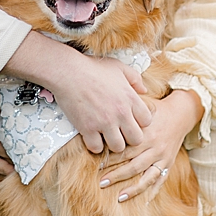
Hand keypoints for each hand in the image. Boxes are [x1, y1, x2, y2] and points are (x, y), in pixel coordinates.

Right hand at [2, 31, 151, 152]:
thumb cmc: (93, 68)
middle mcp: (121, 113)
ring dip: (113, 143)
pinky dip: (95, 145)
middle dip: (130, 137)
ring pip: (118, 147)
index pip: (147, 121)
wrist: (68, 72)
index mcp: (131, 98)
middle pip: (136, 139)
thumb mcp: (119, 67)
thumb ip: (135, 78)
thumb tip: (144, 90)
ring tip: (106, 135)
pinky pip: (97, 148)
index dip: (139, 122)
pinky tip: (92, 136)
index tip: (130, 120)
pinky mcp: (88, 128)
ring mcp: (104, 122)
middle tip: (120, 131)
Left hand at [99, 88, 201, 201]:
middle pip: (133, 166)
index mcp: (146, 135)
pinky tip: (144, 202)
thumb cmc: (156, 110)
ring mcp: (163, 158)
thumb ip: (128, 112)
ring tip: (119, 197)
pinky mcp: (169, 164)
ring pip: (146, 177)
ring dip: (133, 189)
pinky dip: (152, 192)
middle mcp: (155, 148)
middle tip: (101, 182)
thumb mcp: (143, 107)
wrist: (181, 114)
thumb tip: (108, 110)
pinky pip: (160, 181)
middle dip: (116, 176)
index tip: (97, 164)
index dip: (111, 158)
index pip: (126, 150)